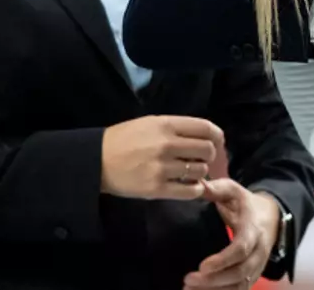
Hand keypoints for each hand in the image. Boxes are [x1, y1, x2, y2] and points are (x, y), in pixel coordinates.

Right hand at [99, 116, 223, 199]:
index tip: (216, 143)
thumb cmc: (124, 139)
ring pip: (200, 171)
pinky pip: (190, 191)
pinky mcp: (157, 189)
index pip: (206, 128)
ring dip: (200, 173)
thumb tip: (205, 137)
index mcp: (166, 124)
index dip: (217, 137)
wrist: (97, 161)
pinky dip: (195, 189)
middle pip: (207, 150)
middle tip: (200, 160)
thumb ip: (176, 128)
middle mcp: (167, 144)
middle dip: (209, 156)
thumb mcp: (150, 123)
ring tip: (189, 173)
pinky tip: (188, 186)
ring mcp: (162, 168)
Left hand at [184, 179, 280, 288]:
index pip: (241, 248)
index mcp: (253, 229)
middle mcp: (259, 250)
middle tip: (188, 280)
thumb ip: (217, 188)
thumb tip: (197, 185)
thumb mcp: (234, 191)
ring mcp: (258, 265)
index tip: (202, 266)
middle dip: (214, 280)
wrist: (272, 216)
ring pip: (241, 285)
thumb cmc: (247, 204)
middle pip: (240, 272)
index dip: (222, 260)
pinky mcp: (253, 275)